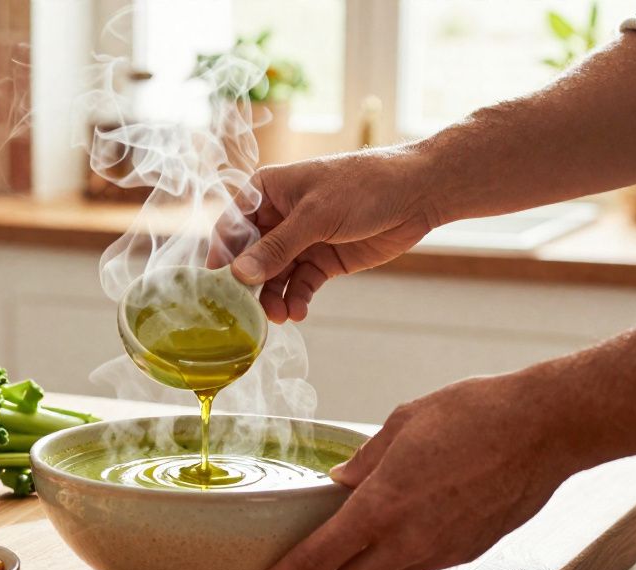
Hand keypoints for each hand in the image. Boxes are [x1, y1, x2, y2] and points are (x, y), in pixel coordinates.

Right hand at [213, 147, 439, 323]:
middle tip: (249, 313)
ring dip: (274, 298)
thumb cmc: (363, 186)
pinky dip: (297, 299)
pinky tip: (298, 312)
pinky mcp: (322, 260)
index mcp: (266, 192)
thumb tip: (239, 274)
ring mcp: (300, 240)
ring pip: (275, 277)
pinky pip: (300, 284)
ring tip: (280, 316)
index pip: (231, 227)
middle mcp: (278, 217)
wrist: (417, 193)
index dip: (223, 258)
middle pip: (251, 258)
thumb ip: (277, 247)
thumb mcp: (315, 216)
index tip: (218, 289)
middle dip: (250, 286)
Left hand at [248, 371, 582, 569]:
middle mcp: (410, 538)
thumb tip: (342, 481)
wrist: (546, 429)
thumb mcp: (404, 421)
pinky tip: (374, 569)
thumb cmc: (479, 414)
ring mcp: (441, 551)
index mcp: (384, 503)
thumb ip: (366, 458)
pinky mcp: (467, 552)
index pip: (320, 557)